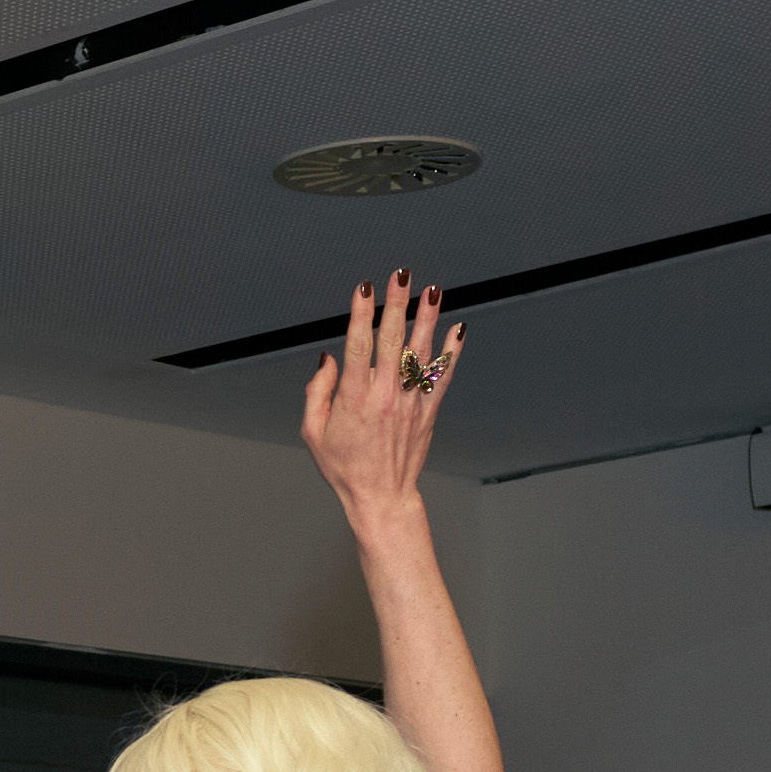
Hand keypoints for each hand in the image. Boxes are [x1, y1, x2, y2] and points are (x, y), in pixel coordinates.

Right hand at [298, 270, 458, 521]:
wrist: (380, 496)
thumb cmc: (344, 467)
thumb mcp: (313, 432)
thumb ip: (317, 391)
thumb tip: (328, 359)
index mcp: (354, 398)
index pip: (358, 345)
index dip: (362, 313)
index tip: (364, 288)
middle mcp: (385, 396)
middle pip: (392, 339)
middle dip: (397, 303)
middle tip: (401, 275)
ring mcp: (410, 403)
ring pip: (421, 353)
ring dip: (428, 318)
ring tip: (432, 291)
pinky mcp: (427, 412)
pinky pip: (443, 376)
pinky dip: (452, 351)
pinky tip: (458, 329)